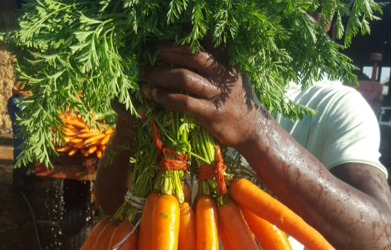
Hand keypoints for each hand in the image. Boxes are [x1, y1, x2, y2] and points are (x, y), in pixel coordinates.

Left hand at [141, 42, 266, 147]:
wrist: (253, 129)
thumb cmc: (238, 100)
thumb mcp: (235, 75)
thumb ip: (218, 61)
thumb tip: (191, 47)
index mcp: (229, 62)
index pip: (207, 39)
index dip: (186, 32)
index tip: (167, 31)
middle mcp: (224, 74)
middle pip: (191, 54)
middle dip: (165, 50)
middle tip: (146, 52)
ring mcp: (218, 94)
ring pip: (184, 77)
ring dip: (159, 74)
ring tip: (144, 74)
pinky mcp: (211, 113)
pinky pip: (183, 102)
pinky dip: (166, 97)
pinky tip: (155, 95)